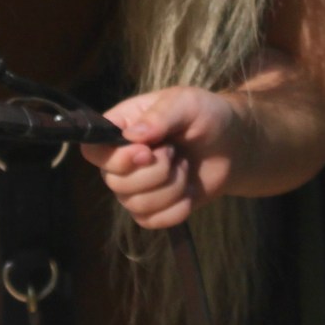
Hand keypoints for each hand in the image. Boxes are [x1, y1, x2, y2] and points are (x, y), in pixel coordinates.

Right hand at [80, 87, 243, 229]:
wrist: (232, 146)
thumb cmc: (206, 116)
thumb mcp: (187, 104)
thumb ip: (161, 115)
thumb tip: (132, 136)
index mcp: (121, 128)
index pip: (93, 150)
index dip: (115, 158)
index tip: (146, 152)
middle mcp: (120, 160)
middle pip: (114, 181)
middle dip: (156, 171)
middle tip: (176, 152)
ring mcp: (134, 187)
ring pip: (135, 204)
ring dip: (171, 188)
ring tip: (185, 167)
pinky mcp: (151, 210)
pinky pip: (152, 221)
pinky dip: (177, 208)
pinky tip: (188, 191)